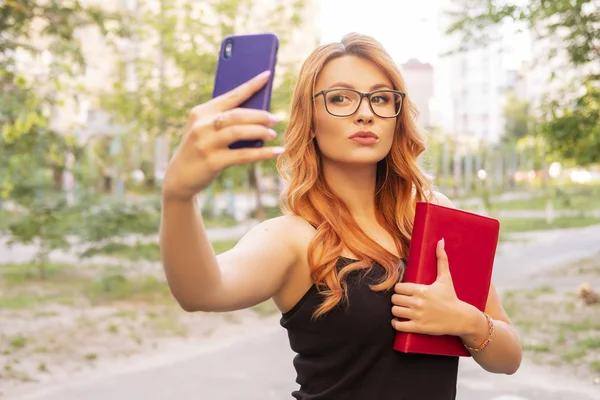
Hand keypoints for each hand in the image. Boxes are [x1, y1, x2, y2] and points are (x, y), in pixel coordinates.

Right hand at [162, 70, 283, 200]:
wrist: (180, 177)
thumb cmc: (200, 150)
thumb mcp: (206, 131)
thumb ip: (225, 121)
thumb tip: (259, 115)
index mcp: (201, 112)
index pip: (230, 96)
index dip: (251, 85)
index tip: (267, 75)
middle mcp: (202, 125)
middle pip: (237, 115)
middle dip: (259, 115)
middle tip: (275, 118)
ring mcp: (206, 143)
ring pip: (239, 132)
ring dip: (260, 131)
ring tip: (273, 134)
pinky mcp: (212, 161)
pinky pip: (242, 155)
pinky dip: (262, 153)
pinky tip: (275, 151)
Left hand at [391, 238, 469, 335]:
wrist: (461, 318)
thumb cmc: (451, 297)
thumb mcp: (446, 278)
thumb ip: (441, 259)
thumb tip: (440, 241)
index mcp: (421, 290)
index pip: (398, 287)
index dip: (399, 290)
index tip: (404, 291)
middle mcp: (418, 302)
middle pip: (395, 299)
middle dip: (398, 300)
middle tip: (403, 301)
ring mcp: (418, 315)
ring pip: (395, 311)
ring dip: (396, 310)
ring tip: (402, 309)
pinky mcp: (418, 327)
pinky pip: (399, 325)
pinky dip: (396, 323)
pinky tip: (399, 321)